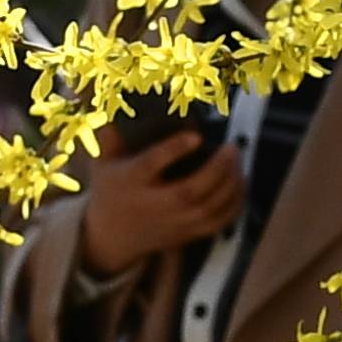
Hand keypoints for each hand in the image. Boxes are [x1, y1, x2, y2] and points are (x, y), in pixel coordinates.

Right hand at [76, 118, 244, 273]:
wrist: (112, 235)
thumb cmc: (111, 189)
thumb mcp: (102, 161)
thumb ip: (110, 135)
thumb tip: (111, 105)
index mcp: (131, 181)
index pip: (151, 165)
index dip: (174, 150)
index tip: (196, 135)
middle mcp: (154, 204)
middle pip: (190, 191)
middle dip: (217, 168)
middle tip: (231, 147)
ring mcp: (173, 222)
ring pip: (209, 208)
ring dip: (231, 184)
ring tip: (236, 160)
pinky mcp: (187, 233)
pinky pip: (218, 222)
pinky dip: (235, 203)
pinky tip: (239, 182)